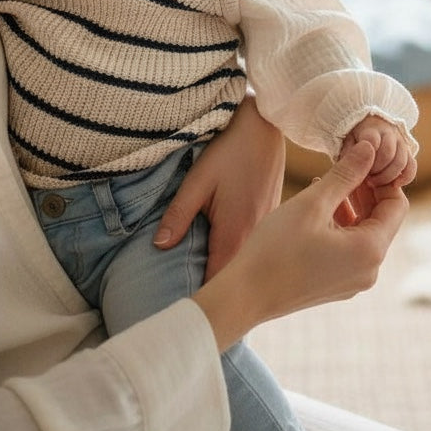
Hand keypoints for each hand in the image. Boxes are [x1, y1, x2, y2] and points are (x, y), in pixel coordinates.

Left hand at [152, 94, 284, 278]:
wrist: (265, 124)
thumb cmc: (231, 148)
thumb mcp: (198, 180)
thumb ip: (178, 215)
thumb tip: (159, 247)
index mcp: (236, 232)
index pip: (219, 280)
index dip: (203, 295)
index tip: (185, 306)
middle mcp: (257, 235)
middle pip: (234, 274)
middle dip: (215, 287)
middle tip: (189, 296)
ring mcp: (267, 226)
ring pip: (247, 259)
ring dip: (230, 269)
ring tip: (204, 279)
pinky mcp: (271, 215)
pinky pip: (255, 244)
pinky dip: (241, 251)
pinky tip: (225, 247)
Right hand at [193, 140, 408, 349]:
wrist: (244, 295)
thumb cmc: (277, 247)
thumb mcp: (314, 202)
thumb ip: (346, 174)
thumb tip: (371, 148)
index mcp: (371, 250)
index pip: (397, 205)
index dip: (383, 178)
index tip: (362, 160)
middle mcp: (370, 271)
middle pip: (382, 220)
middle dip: (366, 191)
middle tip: (345, 165)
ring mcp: (353, 282)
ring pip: (365, 233)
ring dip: (352, 207)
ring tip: (328, 183)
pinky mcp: (336, 286)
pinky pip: (350, 250)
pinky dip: (341, 226)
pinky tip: (318, 209)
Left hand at [341, 115, 416, 188]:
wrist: (363, 138)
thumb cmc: (350, 144)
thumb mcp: (345, 144)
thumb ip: (349, 153)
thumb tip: (362, 156)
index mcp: (370, 129)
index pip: (371, 141)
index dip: (365, 158)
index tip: (358, 169)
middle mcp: (388, 133)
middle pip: (388, 153)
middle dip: (376, 170)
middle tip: (365, 178)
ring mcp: (399, 143)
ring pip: (402, 161)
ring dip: (388, 176)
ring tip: (373, 183)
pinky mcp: (407, 155)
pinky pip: (411, 167)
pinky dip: (405, 177)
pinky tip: (393, 185)